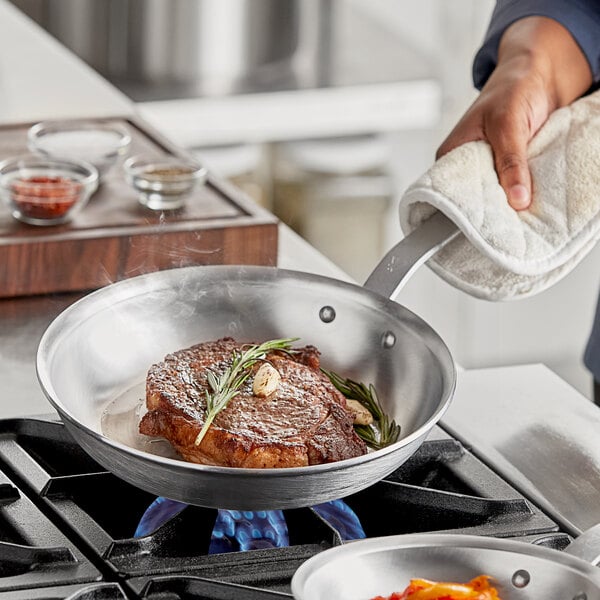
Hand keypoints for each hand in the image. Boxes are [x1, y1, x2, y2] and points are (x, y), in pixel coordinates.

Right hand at [437, 17, 591, 210]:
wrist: (542, 73)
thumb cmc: (514, 87)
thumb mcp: (508, 125)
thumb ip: (511, 162)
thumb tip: (516, 199)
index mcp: (451, 155)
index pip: (449, 192)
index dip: (462, 210)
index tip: (479, 227)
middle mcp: (466, 165)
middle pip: (473, 199)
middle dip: (489, 211)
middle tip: (505, 228)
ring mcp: (487, 169)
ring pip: (495, 196)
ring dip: (508, 203)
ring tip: (516, 220)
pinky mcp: (508, 170)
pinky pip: (512, 189)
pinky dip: (522, 194)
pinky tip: (527, 205)